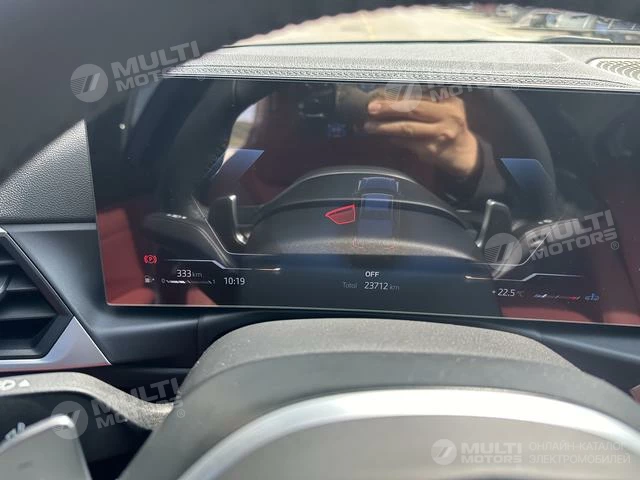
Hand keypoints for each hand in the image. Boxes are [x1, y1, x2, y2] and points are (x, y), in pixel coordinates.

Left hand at [363, 91, 478, 177]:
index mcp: (449, 103)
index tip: (380, 95)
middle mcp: (446, 117)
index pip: (420, 96)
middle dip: (389, 108)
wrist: (464, 153)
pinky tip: (385, 137)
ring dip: (386, 127)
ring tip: (369, 126)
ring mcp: (438, 135)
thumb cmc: (450, 127)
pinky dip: (394, 139)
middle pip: (413, 109)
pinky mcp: (430, 150)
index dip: (398, 96)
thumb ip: (427, 102)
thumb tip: (393, 97)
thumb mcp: (447, 109)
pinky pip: (407, 143)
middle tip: (371, 108)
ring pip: (407, 128)